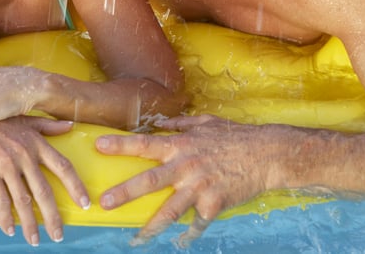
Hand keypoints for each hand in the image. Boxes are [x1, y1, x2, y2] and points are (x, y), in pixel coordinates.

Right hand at [0, 116, 90, 245]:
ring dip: (30, 224)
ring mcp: (8, 165)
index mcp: (37, 143)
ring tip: (35, 240)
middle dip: (53, 216)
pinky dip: (6, 218)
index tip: (84, 203)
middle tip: (59, 235)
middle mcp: (25, 155)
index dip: (76, 186)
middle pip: (44, 191)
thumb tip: (70, 126)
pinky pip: (1, 201)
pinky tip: (10, 230)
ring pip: (24, 201)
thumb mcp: (24, 119)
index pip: (63, 167)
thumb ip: (48, 126)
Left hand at [96, 115, 269, 245]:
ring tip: (135, 239)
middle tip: (104, 202)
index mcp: (181, 145)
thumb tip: (162, 123)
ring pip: (170, 211)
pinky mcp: (214, 204)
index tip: (98, 146)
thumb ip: (181, 125)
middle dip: (124, 192)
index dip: (120, 145)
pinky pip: (197, 224)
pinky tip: (180, 243)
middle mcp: (186, 166)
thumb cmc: (235, 136)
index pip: (144, 144)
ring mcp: (200, 187)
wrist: (266, 154)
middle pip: (149, 181)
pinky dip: (188, 236)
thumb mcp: (206, 123)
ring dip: (151, 226)